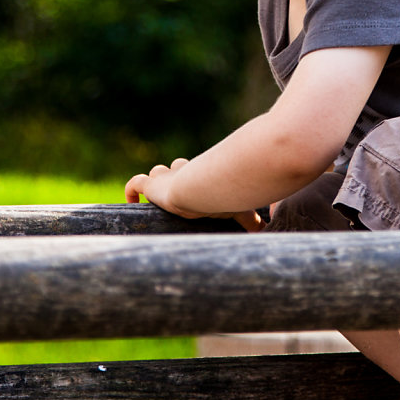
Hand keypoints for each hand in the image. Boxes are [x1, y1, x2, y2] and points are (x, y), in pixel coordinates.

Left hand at [124, 159, 263, 232]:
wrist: (203, 190)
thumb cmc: (222, 197)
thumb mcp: (238, 209)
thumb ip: (250, 221)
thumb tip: (267, 233)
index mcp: (200, 175)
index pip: (194, 171)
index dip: (193, 178)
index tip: (196, 195)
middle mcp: (183, 173)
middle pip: (176, 167)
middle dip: (177, 175)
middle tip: (180, 198)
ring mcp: (166, 178)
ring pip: (157, 173)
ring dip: (157, 181)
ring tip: (160, 200)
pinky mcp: (152, 185)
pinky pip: (135, 184)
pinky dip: (131, 191)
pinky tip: (131, 202)